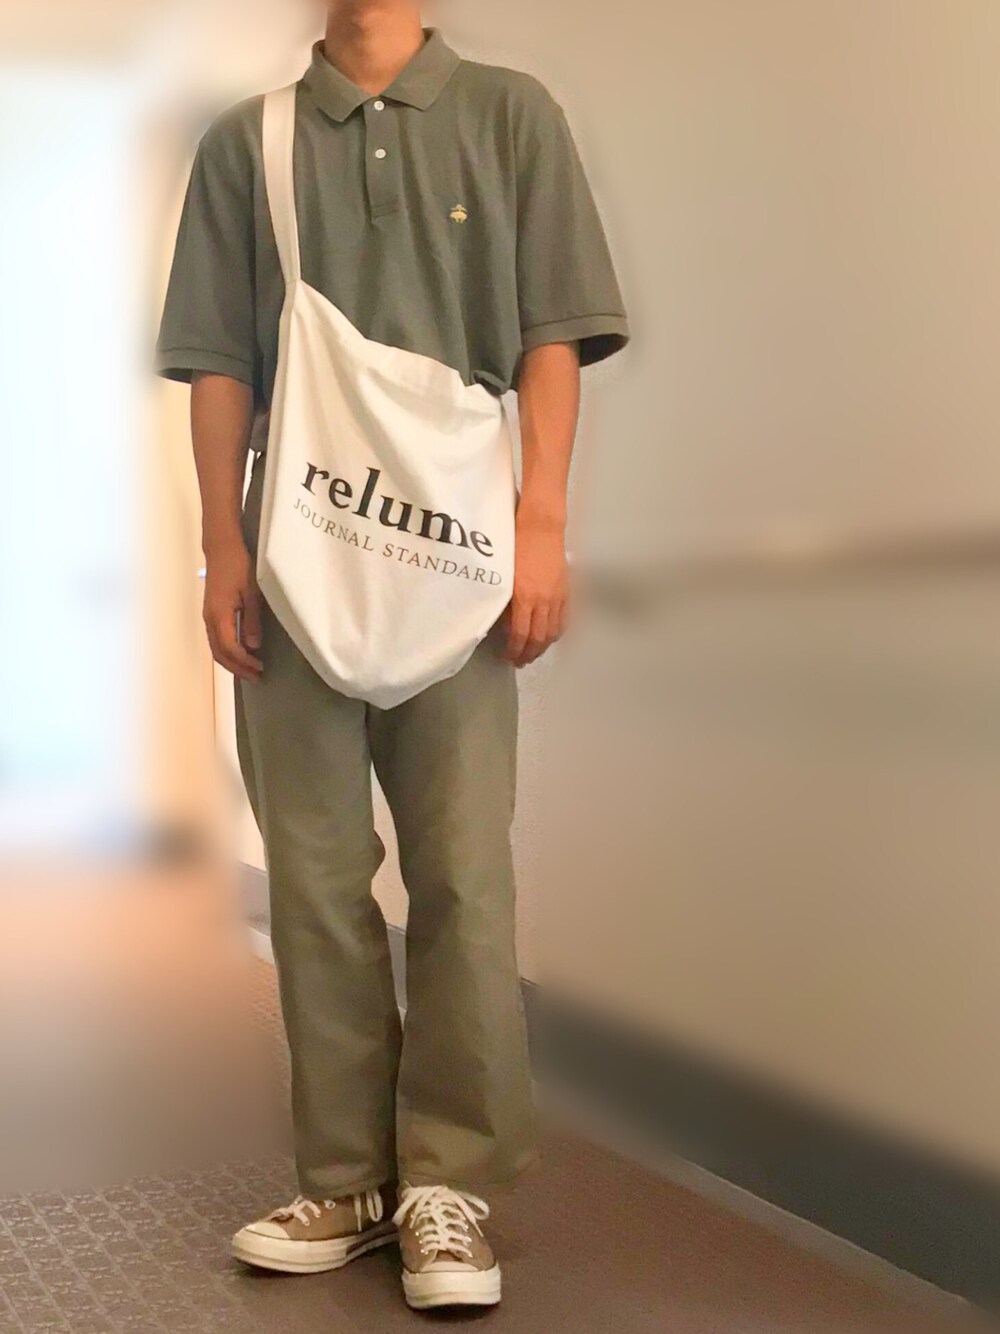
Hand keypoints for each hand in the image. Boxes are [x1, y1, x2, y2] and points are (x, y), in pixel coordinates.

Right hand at [203, 542, 262, 679]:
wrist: (222, 548)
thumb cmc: (239, 566)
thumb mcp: (252, 593)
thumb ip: (252, 620)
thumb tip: (253, 646)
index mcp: (219, 614)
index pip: (229, 647)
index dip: (244, 662)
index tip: (259, 668)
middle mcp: (209, 618)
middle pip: (219, 653)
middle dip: (236, 668)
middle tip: (255, 677)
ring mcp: (208, 616)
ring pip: (216, 647)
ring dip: (231, 661)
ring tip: (249, 670)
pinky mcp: (211, 612)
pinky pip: (216, 638)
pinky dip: (227, 650)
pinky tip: (240, 653)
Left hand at [503, 519, 568, 666]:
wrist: (541, 528)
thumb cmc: (517, 546)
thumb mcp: (505, 575)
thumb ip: (506, 602)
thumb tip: (504, 623)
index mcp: (524, 597)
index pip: (520, 634)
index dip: (514, 650)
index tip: (508, 656)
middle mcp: (542, 601)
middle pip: (538, 638)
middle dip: (528, 654)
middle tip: (519, 661)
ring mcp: (557, 598)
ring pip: (552, 633)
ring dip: (542, 647)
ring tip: (533, 653)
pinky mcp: (566, 592)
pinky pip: (563, 620)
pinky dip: (556, 634)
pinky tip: (549, 637)